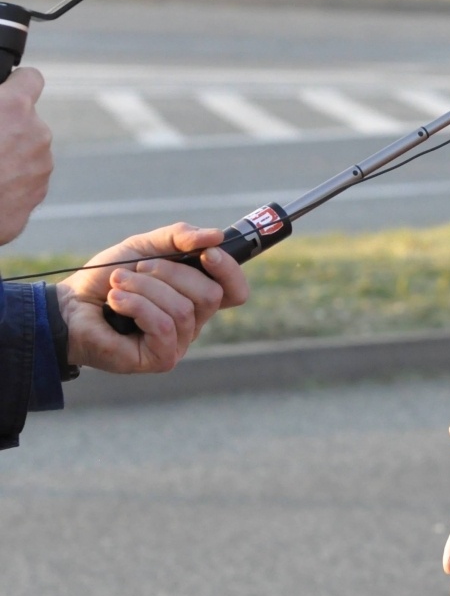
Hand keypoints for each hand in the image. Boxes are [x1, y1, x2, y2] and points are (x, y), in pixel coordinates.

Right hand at [0, 67, 51, 244]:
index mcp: (14, 108)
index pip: (31, 78)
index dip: (17, 83)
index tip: (7, 90)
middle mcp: (37, 134)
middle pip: (26, 121)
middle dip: (6, 127)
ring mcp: (41, 166)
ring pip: (26, 152)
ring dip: (8, 156)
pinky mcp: (38, 194)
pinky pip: (24, 180)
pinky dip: (8, 182)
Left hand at [56, 222, 249, 373]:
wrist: (68, 305)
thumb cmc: (106, 279)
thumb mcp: (144, 247)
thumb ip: (180, 237)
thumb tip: (216, 236)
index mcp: (196, 296)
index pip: (235, 290)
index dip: (229, 270)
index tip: (207, 253)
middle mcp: (194, 322)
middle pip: (210, 295)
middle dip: (171, 273)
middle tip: (138, 268)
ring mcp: (178, 343)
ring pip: (184, 309)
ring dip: (145, 288)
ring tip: (118, 284)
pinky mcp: (160, 359)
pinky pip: (164, 326)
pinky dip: (137, 306)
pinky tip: (116, 301)